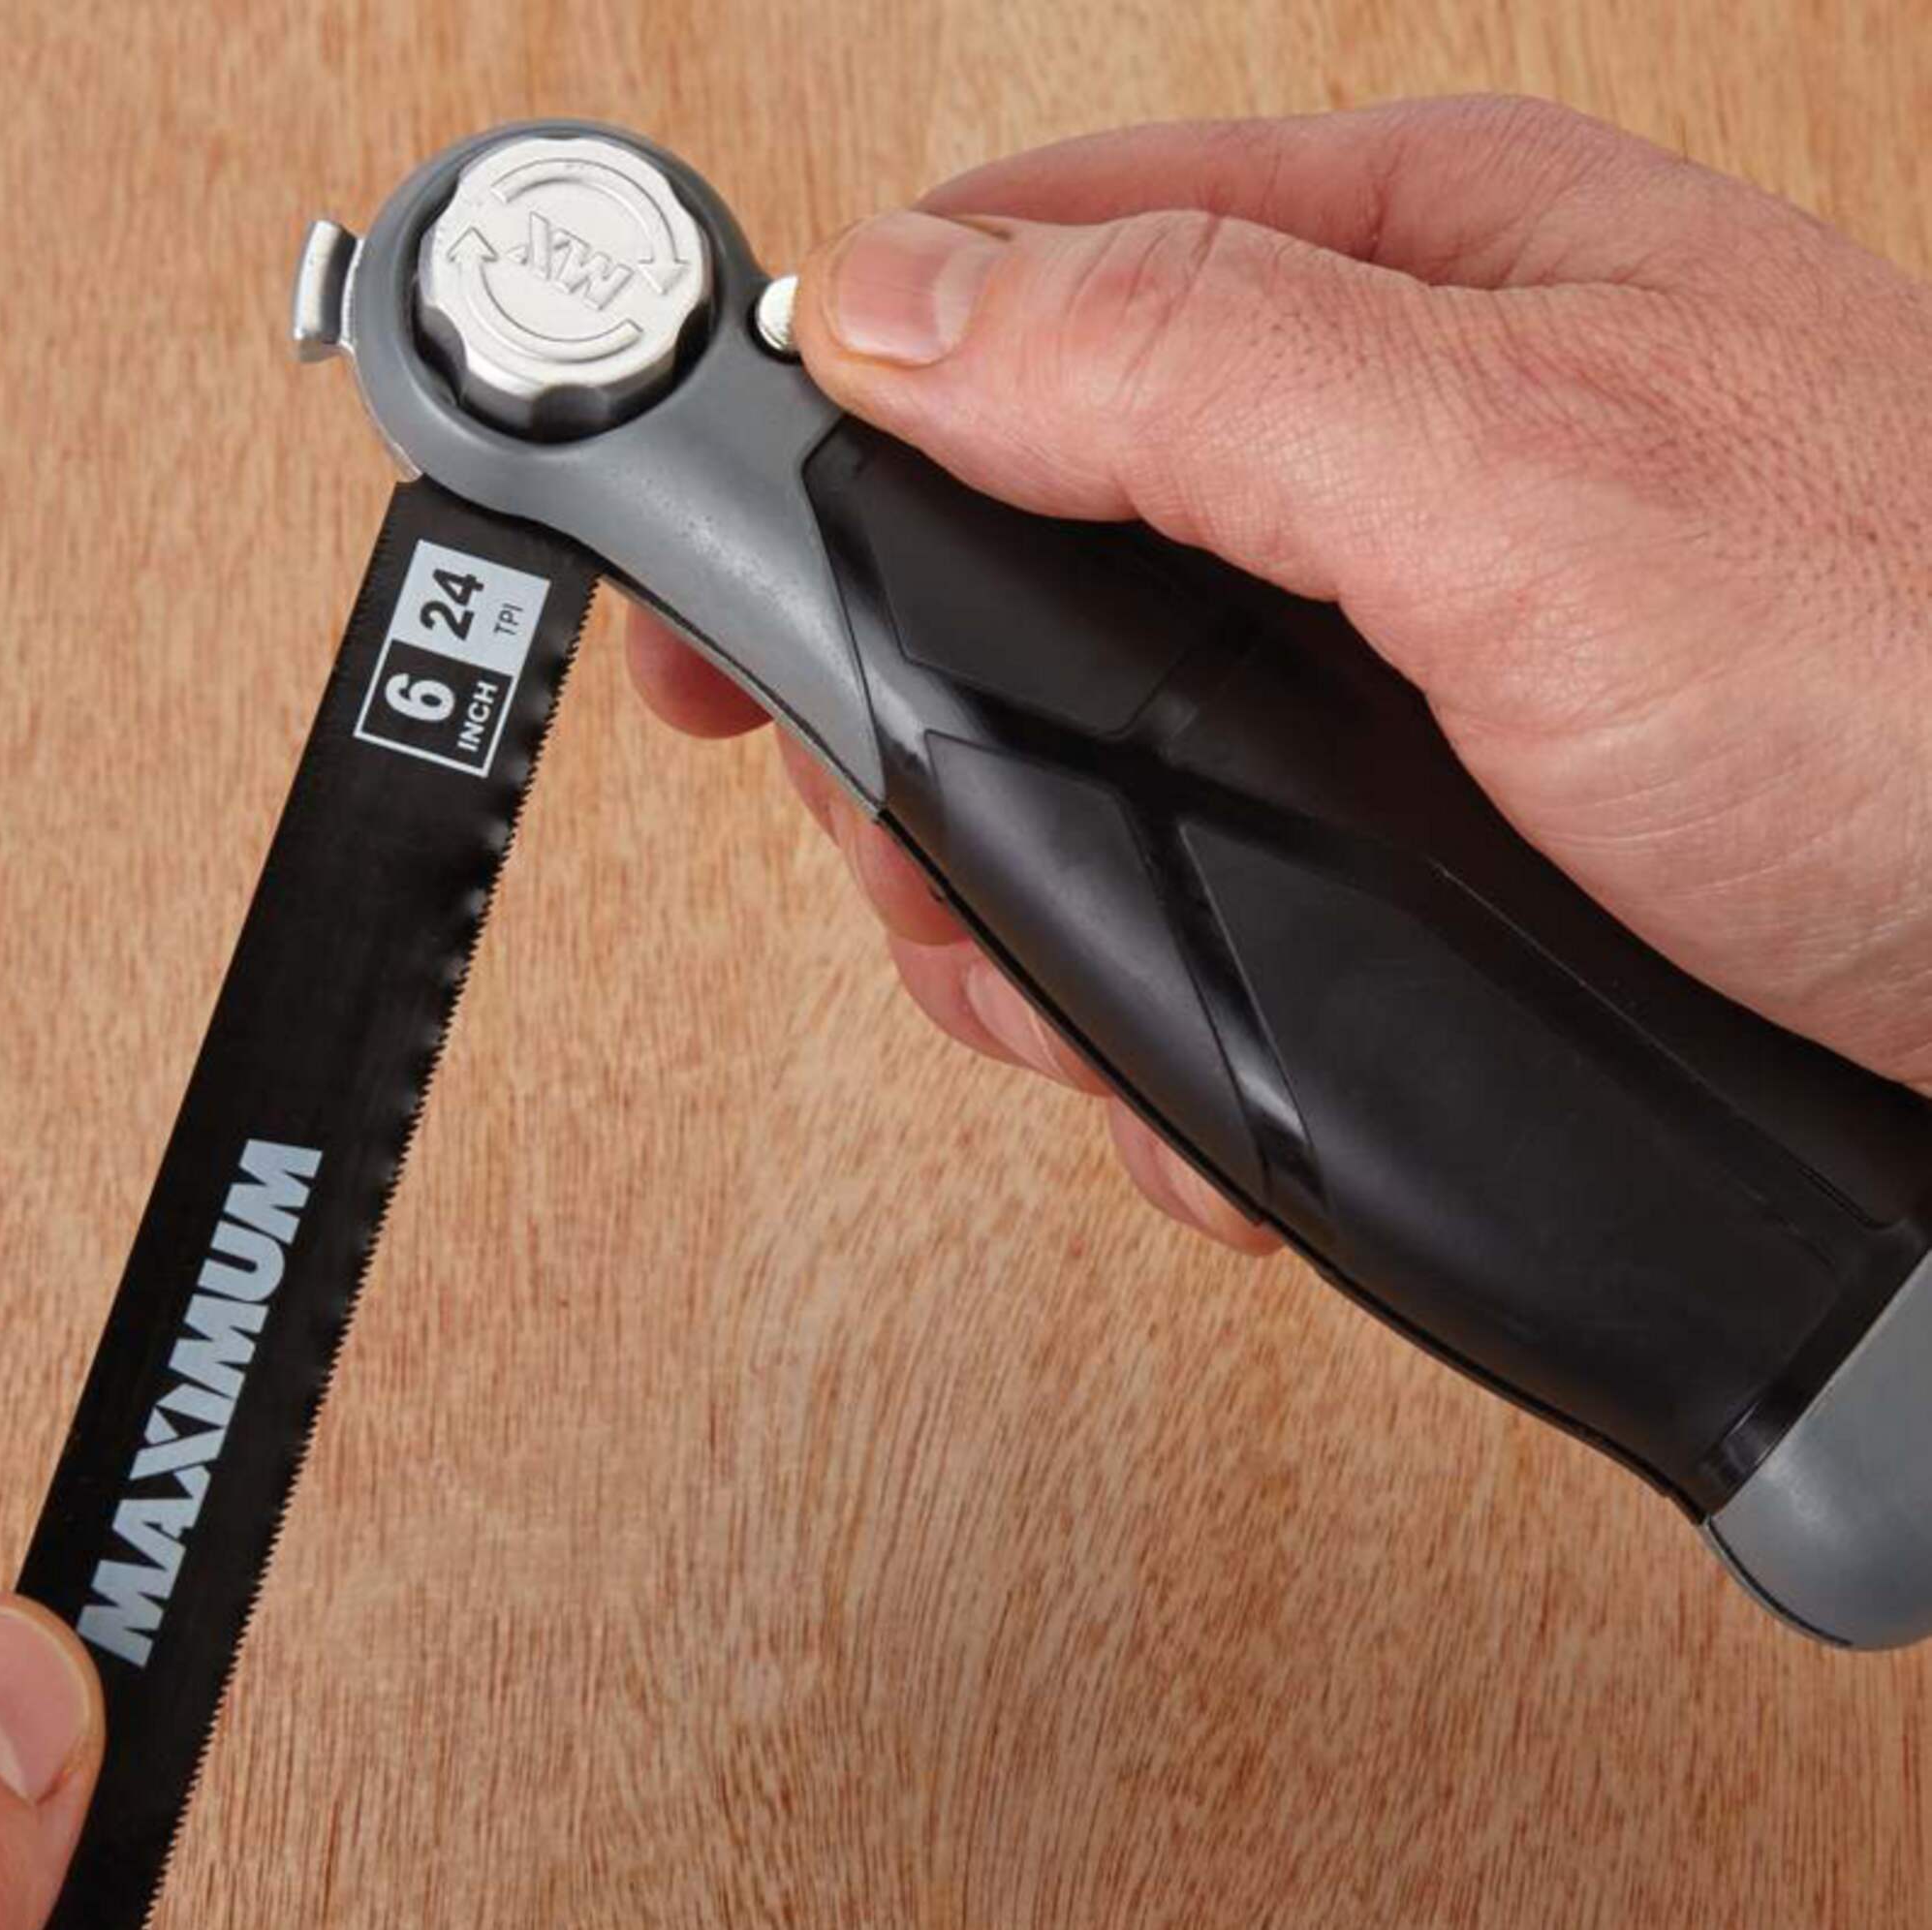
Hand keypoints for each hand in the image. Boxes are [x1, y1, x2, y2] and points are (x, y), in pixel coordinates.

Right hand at [629, 94, 1931, 1249]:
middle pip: (1015, 538)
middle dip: (928, 736)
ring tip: (1073, 1017)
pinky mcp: (1429, 828)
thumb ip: (1188, 371)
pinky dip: (1164, 1003)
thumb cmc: (1922, 695)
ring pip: (1094, 741)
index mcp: (1400, 273)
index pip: (1012, 269)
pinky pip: (1209, 879)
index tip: (700, 573)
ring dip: (1036, 906)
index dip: (817, 412)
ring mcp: (1400, 657)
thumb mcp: (1521, 491)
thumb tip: (893, 312)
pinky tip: (1196, 1081)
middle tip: (926, 871)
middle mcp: (1384, 451)